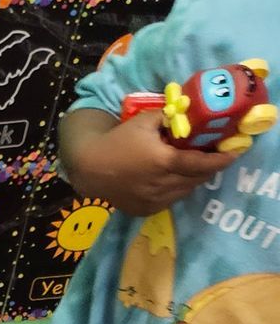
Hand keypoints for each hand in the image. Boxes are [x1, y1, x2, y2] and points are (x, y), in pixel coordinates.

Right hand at [70, 106, 238, 217]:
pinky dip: (177, 189)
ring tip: (192, 166)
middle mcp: (160, 185)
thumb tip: (191, 113)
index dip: (221, 160)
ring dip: (193, 179)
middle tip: (214, 155)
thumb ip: (171, 118)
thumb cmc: (117, 140)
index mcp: (163, 161)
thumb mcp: (145, 120)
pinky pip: (171, 200)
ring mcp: (153, 201)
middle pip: (197, 179)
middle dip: (209, 167)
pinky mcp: (145, 210)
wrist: (89, 167)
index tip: (235, 153)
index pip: (201, 164)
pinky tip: (171, 178)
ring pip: (186, 191)